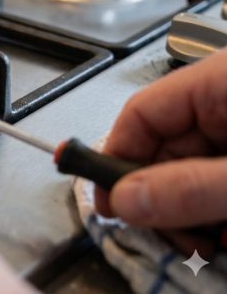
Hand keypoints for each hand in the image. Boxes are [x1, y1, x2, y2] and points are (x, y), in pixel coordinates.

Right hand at [96, 49, 226, 248]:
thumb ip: (191, 187)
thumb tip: (125, 200)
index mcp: (222, 79)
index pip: (142, 112)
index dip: (116, 157)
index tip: (108, 201)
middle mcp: (226, 100)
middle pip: (163, 147)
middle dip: (159, 198)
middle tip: (165, 237)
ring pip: (189, 171)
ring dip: (188, 213)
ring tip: (202, 244)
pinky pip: (215, 180)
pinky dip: (213, 211)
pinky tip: (221, 233)